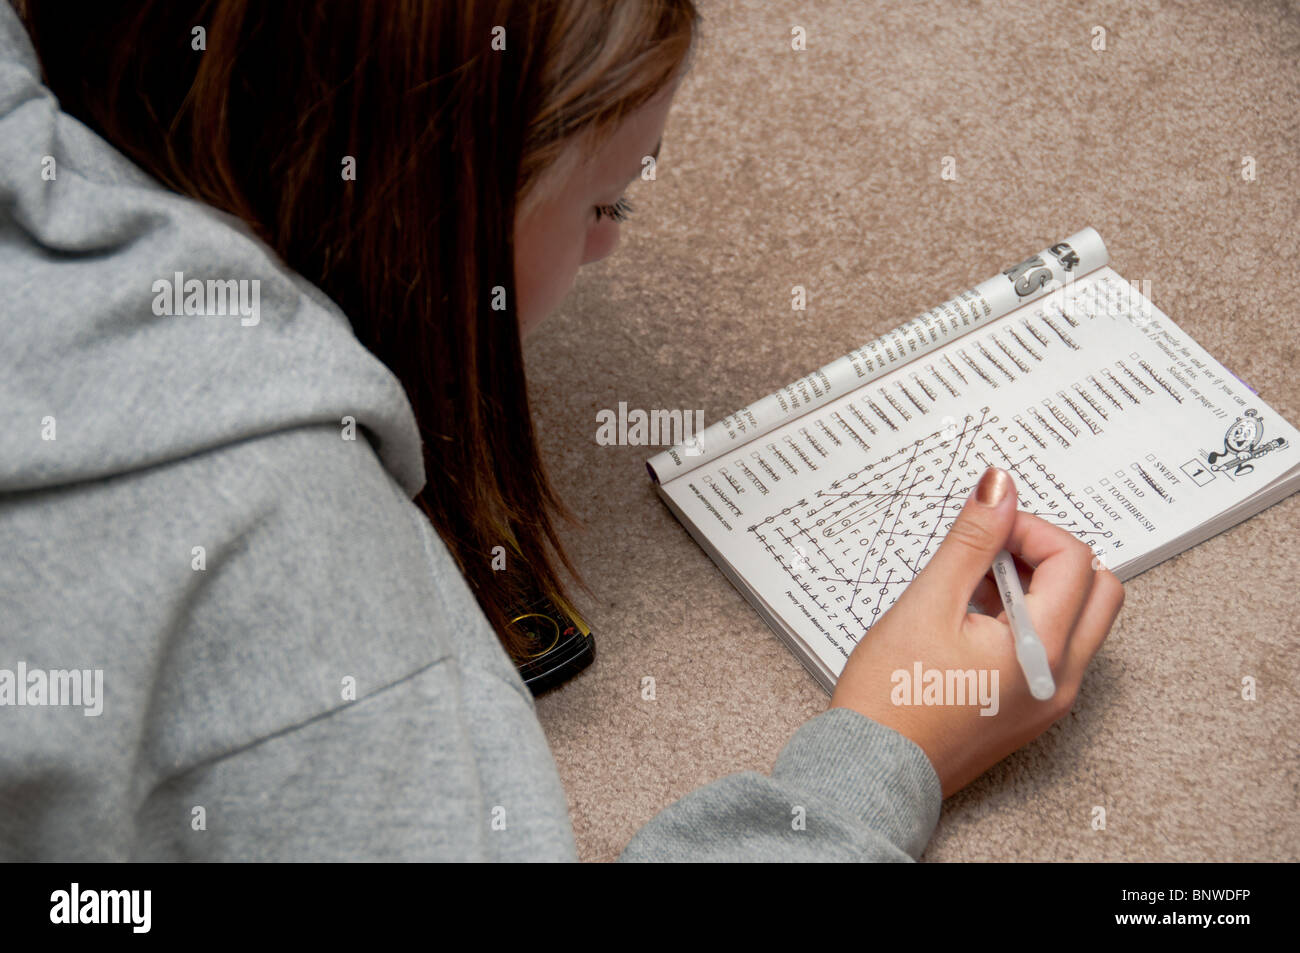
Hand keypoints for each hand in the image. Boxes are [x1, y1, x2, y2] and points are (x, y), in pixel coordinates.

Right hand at [829, 466, 1123, 796]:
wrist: (871, 772)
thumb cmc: (890, 700)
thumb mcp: (928, 603)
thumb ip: (971, 541)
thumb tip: (1000, 489)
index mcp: (1042, 651)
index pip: (1074, 559)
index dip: (1029, 529)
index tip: (986, 529)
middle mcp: (1060, 679)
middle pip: (1097, 589)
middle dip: (1049, 556)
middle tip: (992, 553)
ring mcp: (1050, 700)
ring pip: (1079, 620)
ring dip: (1039, 589)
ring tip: (972, 591)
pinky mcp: (1031, 710)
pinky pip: (1054, 650)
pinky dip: (1028, 622)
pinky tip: (972, 622)